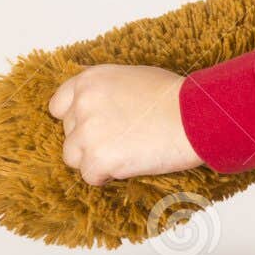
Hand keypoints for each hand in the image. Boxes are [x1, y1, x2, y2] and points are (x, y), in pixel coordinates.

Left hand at [47, 65, 202, 185]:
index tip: (92, 126)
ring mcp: (88, 133)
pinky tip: (131, 162)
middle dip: (91, 141)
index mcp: (90, 80)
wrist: (196, 116)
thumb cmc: (174, 97)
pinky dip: (108, 176)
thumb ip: (106, 90)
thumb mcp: (133, 77)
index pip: (58, 106)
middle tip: (123, 139)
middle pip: (69, 134)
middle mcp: (83, 104)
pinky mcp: (98, 159)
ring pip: (74, 158)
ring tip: (127, 152)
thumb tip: (95, 104)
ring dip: (96, 159)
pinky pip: (90, 177)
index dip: (75, 119)